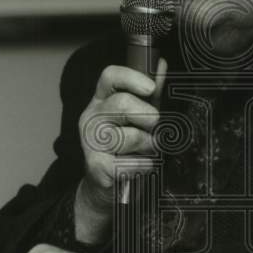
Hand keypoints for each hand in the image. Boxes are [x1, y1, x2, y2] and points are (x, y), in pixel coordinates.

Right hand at [75, 60, 166, 241]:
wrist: (110, 188)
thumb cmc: (127, 148)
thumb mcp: (140, 117)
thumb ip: (150, 94)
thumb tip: (162, 64)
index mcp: (101, 100)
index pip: (110, 76)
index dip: (132, 77)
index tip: (151, 88)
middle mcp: (91, 117)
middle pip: (122, 103)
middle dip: (148, 117)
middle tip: (154, 129)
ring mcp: (90, 142)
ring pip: (130, 136)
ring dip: (148, 146)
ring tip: (144, 152)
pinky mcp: (95, 166)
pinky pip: (131, 162)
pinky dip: (143, 167)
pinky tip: (138, 168)